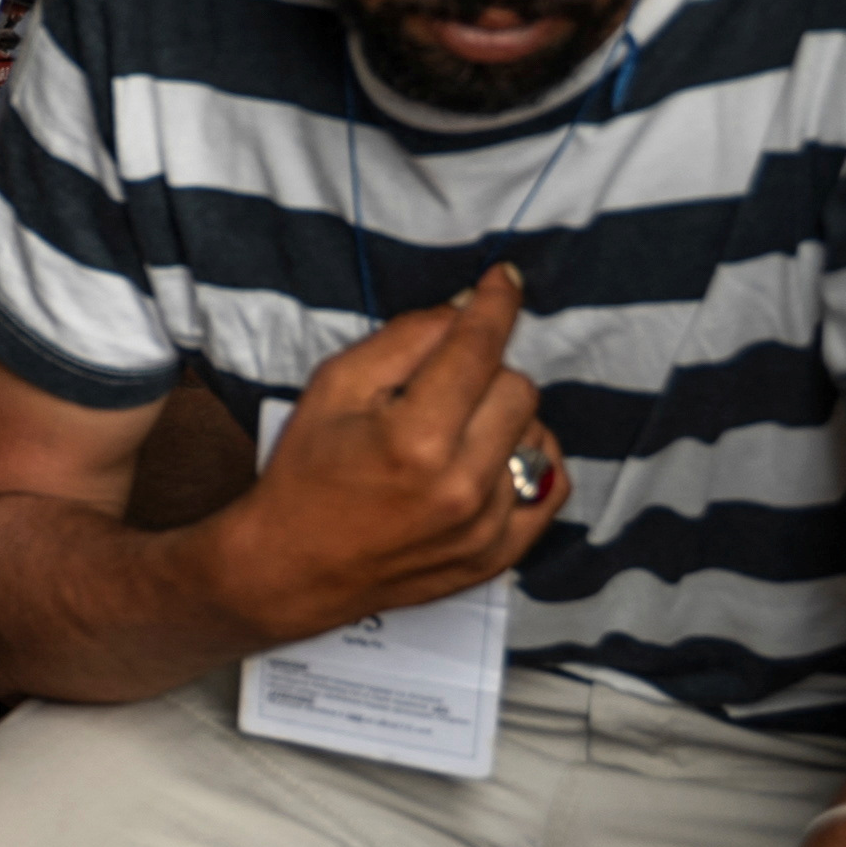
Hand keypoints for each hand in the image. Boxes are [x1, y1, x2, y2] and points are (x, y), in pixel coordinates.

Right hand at [217, 267, 560, 641]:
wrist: (293, 567)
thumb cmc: (307, 471)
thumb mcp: (333, 385)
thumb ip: (405, 339)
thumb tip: (465, 308)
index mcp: (414, 437)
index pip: (479, 348)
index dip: (496, 303)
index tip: (504, 279)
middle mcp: (460, 485)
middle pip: (518, 387)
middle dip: (485, 371)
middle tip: (443, 384)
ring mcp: (486, 527)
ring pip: (537, 434)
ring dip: (505, 418)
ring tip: (459, 429)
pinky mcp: (499, 556)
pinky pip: (551, 488)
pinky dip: (529, 462)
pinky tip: (493, 458)